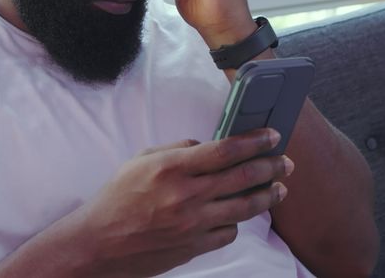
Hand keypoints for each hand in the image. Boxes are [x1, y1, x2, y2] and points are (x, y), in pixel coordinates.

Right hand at [71, 129, 293, 276]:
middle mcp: (186, 196)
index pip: (225, 150)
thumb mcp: (140, 161)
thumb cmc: (116, 199)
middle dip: (270, 167)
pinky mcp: (194, 247)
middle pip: (242, 177)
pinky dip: (238, 222)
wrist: (98, 244)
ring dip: (267, 196)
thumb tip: (205, 146)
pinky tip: (241, 214)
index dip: (255, 141)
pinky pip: (229, 233)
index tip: (272, 136)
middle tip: (286, 162)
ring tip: (279, 188)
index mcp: (172, 168)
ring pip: (244, 208)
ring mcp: (192, 224)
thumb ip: (176, 150)